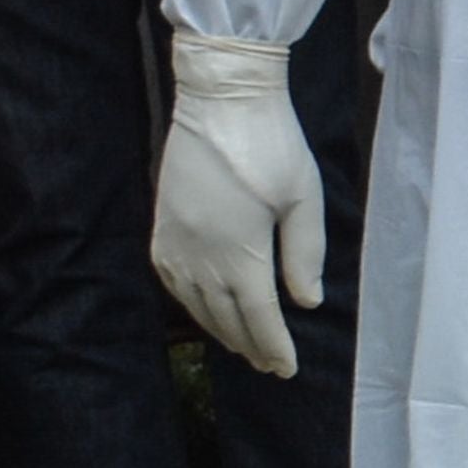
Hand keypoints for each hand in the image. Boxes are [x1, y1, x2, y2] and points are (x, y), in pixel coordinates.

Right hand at [151, 31, 324, 377]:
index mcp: (238, 249)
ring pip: (195, 302)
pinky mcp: (161, 225)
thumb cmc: (271, 144)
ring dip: (219, 328)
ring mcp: (173, 239)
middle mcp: (198, 252)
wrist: (220, 100)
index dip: (273, 344)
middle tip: (269, 364)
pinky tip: (205, 309)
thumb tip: (306, 302)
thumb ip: (304, 254)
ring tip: (243, 346)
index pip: (258, 314)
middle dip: (249, 343)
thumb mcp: (303, 199)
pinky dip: (190, 303)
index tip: (288, 367)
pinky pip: (171, 279)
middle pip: (224, 315)